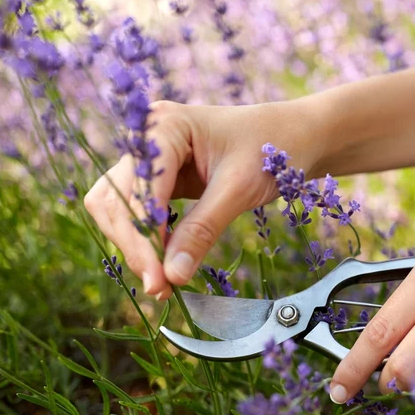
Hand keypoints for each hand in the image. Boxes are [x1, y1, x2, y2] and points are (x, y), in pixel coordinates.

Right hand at [84, 100, 323, 299]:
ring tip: (163, 283)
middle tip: (159, 288)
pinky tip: (167, 265)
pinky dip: (149, 240)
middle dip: (135, 246)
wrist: (297, 136)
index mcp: (164, 126)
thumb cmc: (274, 149)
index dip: (143, 237)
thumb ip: (202, 230)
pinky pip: (140, 213)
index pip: (138, 189)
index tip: (158, 279)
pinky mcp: (160, 179)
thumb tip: (172, 276)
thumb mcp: (239, 189)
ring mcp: (150, 158)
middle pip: (117, 201)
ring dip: (136, 247)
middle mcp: (147, 138)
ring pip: (120, 210)